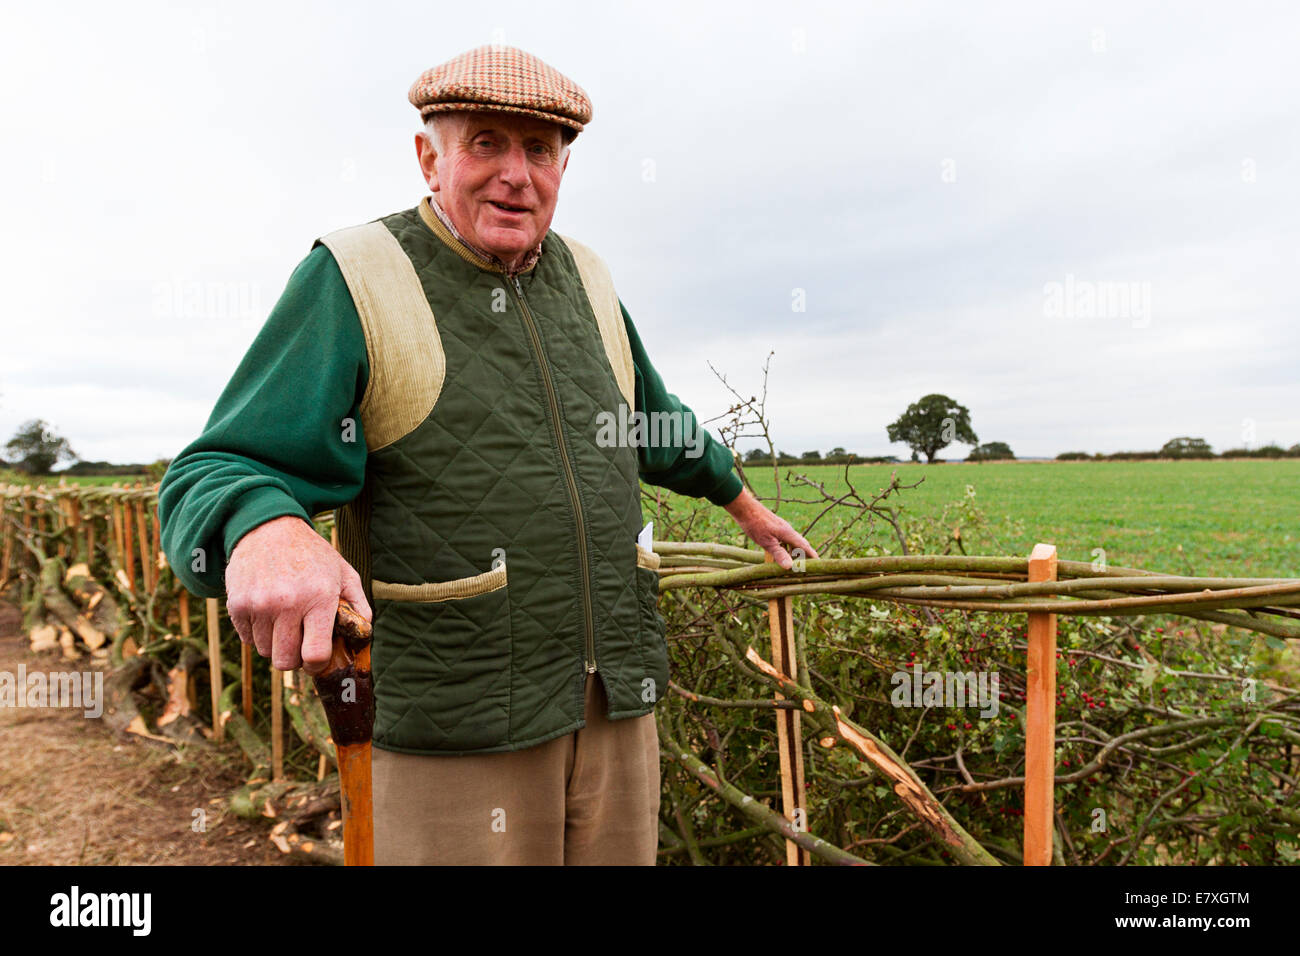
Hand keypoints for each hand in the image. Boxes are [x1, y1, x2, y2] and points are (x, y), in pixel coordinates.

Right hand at [225, 515, 371, 674]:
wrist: (268, 529)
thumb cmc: (312, 555)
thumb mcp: (344, 573)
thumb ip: (359, 606)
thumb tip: (364, 636)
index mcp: (318, 597)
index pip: (315, 654)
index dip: (317, 665)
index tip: (317, 660)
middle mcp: (287, 603)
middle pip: (286, 661)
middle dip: (296, 658)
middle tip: (301, 641)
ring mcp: (259, 605)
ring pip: (266, 653)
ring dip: (276, 645)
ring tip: (285, 621)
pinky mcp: (237, 605)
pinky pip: (248, 640)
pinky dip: (258, 634)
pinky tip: (268, 613)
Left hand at [722, 488, 818, 569]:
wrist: (745, 508)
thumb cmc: (755, 524)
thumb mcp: (766, 542)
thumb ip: (779, 554)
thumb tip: (790, 567)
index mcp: (788, 533)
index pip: (804, 546)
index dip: (811, 555)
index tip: (819, 562)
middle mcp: (787, 530)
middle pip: (800, 543)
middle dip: (805, 554)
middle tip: (809, 565)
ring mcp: (781, 527)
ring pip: (792, 541)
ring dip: (795, 551)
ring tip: (795, 562)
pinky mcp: (775, 527)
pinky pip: (785, 538)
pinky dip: (786, 547)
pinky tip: (781, 551)